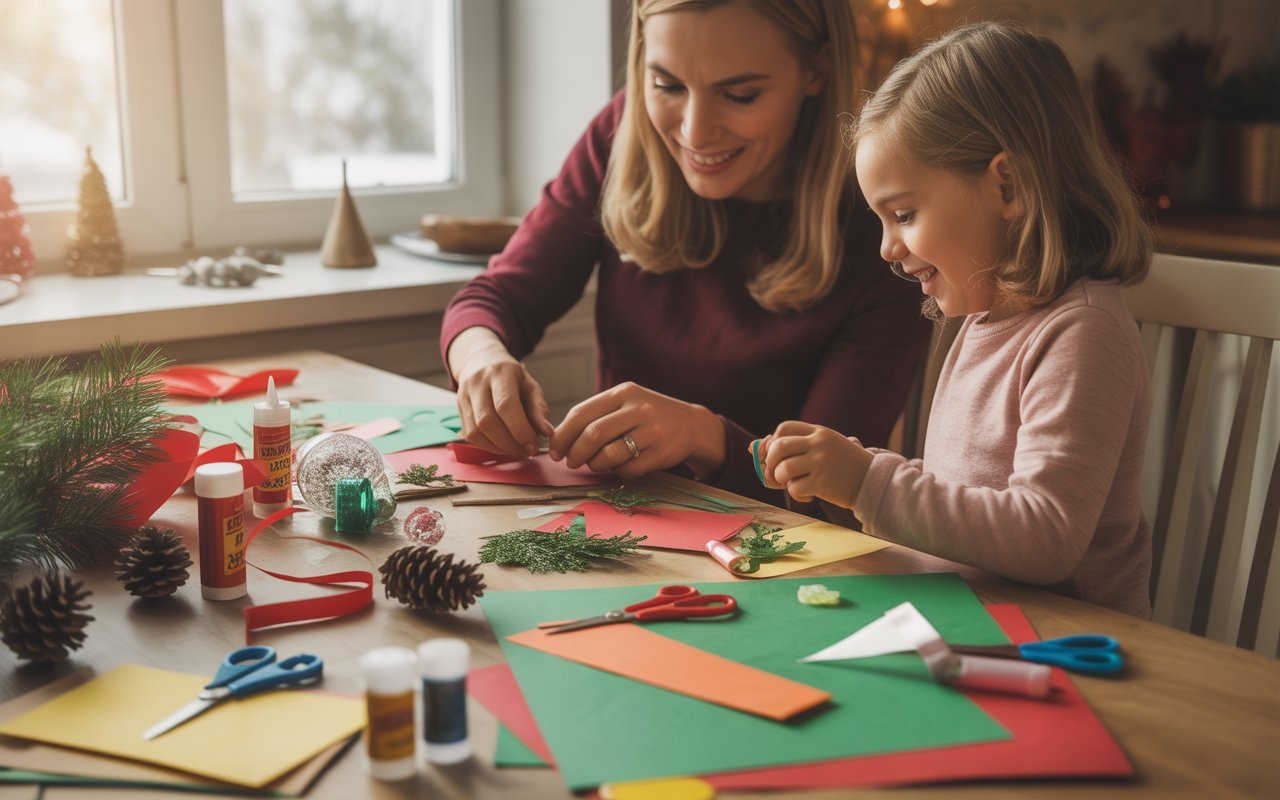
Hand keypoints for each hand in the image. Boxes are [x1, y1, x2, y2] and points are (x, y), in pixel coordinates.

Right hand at [449, 327, 552, 456]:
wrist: (481, 362)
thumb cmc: (512, 378)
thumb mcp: (530, 386)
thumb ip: (538, 409)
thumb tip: (547, 434)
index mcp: (500, 373)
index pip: (505, 404)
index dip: (519, 430)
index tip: (533, 446)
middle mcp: (477, 383)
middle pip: (487, 421)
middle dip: (509, 443)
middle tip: (526, 451)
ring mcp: (464, 396)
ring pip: (475, 431)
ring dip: (498, 448)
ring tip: (516, 450)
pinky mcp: (459, 409)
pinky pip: (469, 435)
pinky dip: (488, 446)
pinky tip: (502, 447)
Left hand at [549, 382, 724, 478]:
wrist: (693, 425)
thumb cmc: (649, 416)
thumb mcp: (627, 403)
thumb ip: (598, 414)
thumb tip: (561, 437)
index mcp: (623, 392)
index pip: (582, 413)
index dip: (563, 435)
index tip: (555, 450)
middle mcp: (638, 408)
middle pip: (593, 434)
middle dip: (575, 453)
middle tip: (571, 462)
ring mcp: (651, 431)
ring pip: (609, 454)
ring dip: (595, 464)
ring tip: (595, 464)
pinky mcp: (660, 453)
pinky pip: (628, 468)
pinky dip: (617, 471)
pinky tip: (620, 466)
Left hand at [757, 421, 871, 507]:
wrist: (873, 480)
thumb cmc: (844, 465)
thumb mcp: (824, 446)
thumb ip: (798, 445)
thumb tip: (755, 449)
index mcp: (818, 431)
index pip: (784, 427)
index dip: (772, 441)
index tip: (771, 455)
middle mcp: (818, 443)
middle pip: (779, 446)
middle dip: (769, 462)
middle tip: (773, 475)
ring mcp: (820, 462)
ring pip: (784, 468)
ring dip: (780, 480)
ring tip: (789, 484)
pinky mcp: (822, 482)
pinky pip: (795, 488)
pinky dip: (795, 495)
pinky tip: (806, 496)